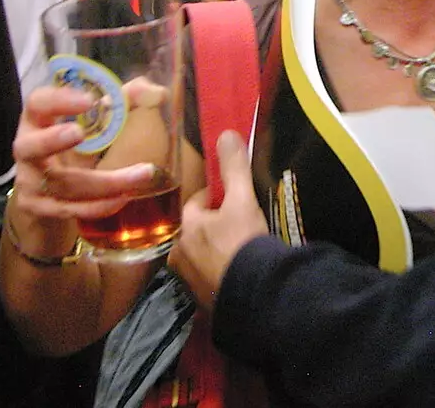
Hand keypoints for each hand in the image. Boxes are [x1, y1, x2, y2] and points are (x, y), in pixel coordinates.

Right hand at [6, 87, 163, 251]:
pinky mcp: (39, 209)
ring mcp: (29, 183)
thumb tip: (150, 90)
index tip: (87, 100)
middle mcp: (27, 150)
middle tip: (79, 132)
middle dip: (53, 140)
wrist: (46, 193)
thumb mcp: (88, 124)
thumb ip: (117, 104)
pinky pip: (70, 209)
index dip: (57, 100)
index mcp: (38, 120)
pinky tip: (124, 198)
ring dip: (105, 182)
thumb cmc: (71, 147)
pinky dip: (98, 205)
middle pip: (32, 147)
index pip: (37, 103)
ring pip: (62, 184)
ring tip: (142, 175)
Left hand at [173, 131, 269, 310]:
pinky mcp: (203, 300)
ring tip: (240, 249)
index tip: (233, 199)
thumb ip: (234, 168)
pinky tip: (239, 271)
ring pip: (201, 255)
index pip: (195, 204)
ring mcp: (189, 280)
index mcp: (185, 228)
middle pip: (195, 231)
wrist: (255, 294)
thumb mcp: (242, 200)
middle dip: (213, 226)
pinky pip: (209, 278)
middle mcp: (179, 255)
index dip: (216, 198)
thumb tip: (226, 132)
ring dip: (216, 250)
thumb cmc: (243, 241)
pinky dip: (220, 272)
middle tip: (238, 224)